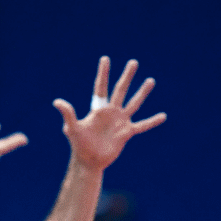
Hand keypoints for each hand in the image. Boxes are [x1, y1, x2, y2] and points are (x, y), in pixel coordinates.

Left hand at [54, 56, 166, 170]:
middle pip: (120, 90)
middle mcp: (110, 112)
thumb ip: (68, 114)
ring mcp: (120, 122)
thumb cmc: (79, 145)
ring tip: (151, 80)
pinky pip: (142, 125)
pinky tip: (163, 116)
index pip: (101, 87)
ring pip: (134, 103)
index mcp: (98, 109)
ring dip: (142, 92)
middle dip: (127, 76)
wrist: (89, 161)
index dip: (103, 73)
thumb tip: (56, 101)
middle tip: (133, 62)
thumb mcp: (73, 128)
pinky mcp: (126, 133)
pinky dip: (152, 121)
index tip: (105, 58)